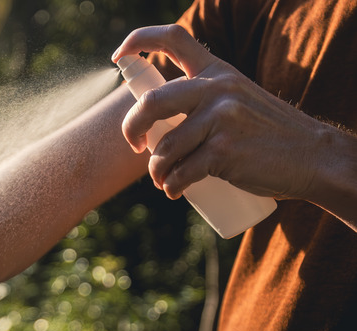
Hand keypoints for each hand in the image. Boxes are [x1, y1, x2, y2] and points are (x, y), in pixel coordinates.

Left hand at [111, 24, 326, 200]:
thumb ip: (203, 99)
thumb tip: (151, 124)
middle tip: (135, 145)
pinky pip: (181, 172)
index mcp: (217, 71)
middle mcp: (217, 89)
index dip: (138, 40)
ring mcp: (221, 119)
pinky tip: (175, 191)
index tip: (118, 56)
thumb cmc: (266, 133)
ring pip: (164, 148)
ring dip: (156, 171)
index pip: (174, 38)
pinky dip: (172, 186)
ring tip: (164, 180)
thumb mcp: (237, 99)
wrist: (313, 157)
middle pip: (151, 103)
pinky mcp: (224, 152)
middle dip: (131, 128)